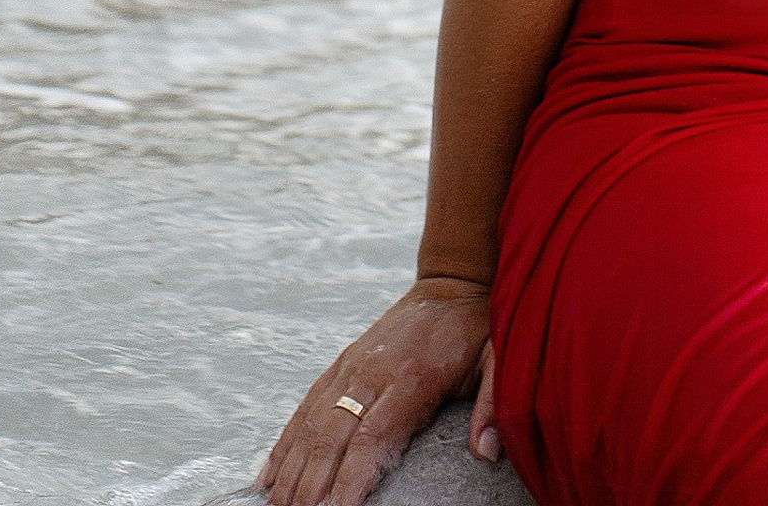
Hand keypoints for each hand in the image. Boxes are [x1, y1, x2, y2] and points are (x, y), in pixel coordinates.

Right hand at [257, 276, 494, 505]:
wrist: (452, 282)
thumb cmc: (475, 328)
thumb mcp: (497, 359)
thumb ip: (492, 405)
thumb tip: (488, 453)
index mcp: (410, 377)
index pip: (373, 437)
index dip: (350, 478)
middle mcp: (372, 371)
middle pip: (333, 435)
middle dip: (311, 484)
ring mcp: (352, 365)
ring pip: (312, 422)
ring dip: (292, 468)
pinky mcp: (343, 362)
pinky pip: (307, 404)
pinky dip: (286, 439)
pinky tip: (270, 471)